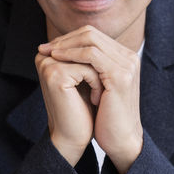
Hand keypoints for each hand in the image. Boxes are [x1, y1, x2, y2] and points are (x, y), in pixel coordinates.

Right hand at [35, 48, 101, 165]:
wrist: (74, 137)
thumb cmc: (83, 108)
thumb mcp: (85, 77)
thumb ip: (86, 55)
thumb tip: (99, 34)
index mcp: (49, 54)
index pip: (83, 39)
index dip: (100, 57)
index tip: (104, 78)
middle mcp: (45, 56)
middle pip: (86, 45)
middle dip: (101, 65)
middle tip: (106, 86)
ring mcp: (48, 64)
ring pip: (90, 57)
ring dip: (101, 76)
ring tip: (101, 94)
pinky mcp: (55, 75)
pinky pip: (88, 69)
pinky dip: (98, 85)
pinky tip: (96, 100)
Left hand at [37, 26, 142, 173]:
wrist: (120, 140)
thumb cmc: (106, 117)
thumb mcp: (97, 86)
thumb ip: (89, 68)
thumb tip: (62, 52)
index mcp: (124, 58)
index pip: (93, 36)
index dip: (69, 39)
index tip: (49, 47)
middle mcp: (129, 57)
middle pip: (92, 33)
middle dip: (65, 39)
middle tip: (44, 47)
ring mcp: (126, 64)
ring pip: (90, 40)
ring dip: (65, 45)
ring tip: (48, 53)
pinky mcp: (120, 75)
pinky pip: (91, 54)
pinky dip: (71, 54)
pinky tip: (57, 59)